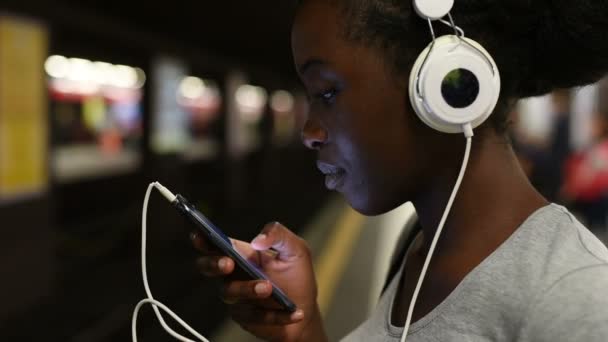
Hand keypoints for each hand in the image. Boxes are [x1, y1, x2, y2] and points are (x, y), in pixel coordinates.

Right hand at [192, 222, 326, 341]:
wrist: (306, 307)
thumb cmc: (297, 276)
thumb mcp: (296, 249)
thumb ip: (279, 235)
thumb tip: (258, 239)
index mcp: (241, 253)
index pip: (214, 244)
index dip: (202, 238)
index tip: (199, 234)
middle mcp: (233, 275)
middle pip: (208, 268)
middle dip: (214, 264)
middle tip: (229, 263)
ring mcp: (236, 297)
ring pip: (231, 293)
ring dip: (249, 290)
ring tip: (269, 288)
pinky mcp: (245, 318)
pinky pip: (254, 316)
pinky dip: (276, 315)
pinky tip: (294, 312)